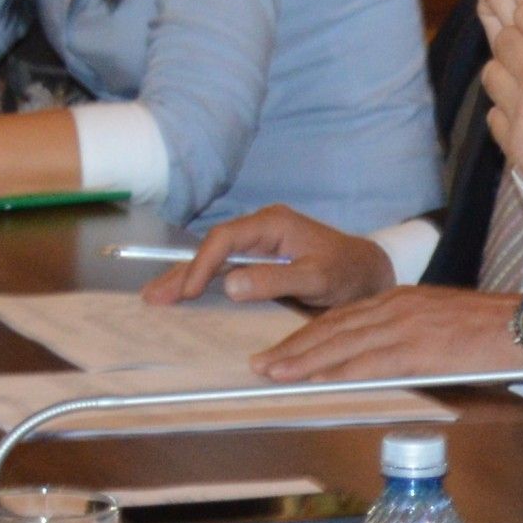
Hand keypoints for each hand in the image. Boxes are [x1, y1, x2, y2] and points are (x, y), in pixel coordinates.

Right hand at [141, 204, 395, 311]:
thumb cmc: (349, 272)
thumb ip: (277, 279)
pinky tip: (182, 298)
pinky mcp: (259, 262)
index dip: (202, 264)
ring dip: (185, 278)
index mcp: (273, 224)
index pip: (226, 238)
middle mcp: (261, 230)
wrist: (369, 274)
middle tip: (152, 296)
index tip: (187, 291)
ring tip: (155, 298)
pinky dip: (202, 284)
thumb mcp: (317, 277)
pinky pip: (224, 271)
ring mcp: (258, 246)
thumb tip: (230, 284)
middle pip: (211, 248)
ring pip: (213, 260)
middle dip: (181, 271)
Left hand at [244, 285, 522, 383]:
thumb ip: (409, 337)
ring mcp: (406, 326)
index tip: (282, 350)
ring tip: (274, 374)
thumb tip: (384, 364)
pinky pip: (369, 362)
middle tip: (261, 365)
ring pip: (342, 344)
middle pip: (333, 329)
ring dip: (304, 361)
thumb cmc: (492, 331)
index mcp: (401, 300)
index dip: (308, 335)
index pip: (342, 317)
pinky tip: (316, 381)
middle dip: (294, 348)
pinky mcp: (419, 348)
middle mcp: (397, 307)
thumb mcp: (441, 322)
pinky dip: (338, 371)